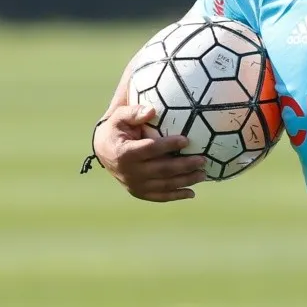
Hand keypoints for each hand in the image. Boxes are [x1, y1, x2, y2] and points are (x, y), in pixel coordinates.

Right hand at [93, 105, 207, 202]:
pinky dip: (176, 196)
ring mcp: (134, 185)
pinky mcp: (138, 192)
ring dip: (185, 181)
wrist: (104, 150)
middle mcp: (129, 172)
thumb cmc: (116, 128)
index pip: (150, 149)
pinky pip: (159, 196)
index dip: (168, 145)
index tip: (186, 140)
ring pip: (163, 185)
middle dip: (184, 166)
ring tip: (203, 174)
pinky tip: (192, 193)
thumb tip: (152, 110)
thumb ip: (134, 112)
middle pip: (161, 170)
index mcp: (124, 153)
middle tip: (202, 160)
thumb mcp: (119, 116)